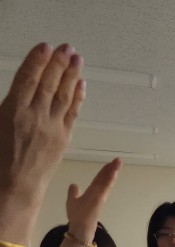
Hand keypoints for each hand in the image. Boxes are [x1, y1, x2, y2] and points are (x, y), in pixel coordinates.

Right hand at [0, 43, 84, 199]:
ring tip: (77, 59)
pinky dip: (77, 97)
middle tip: (68, 47)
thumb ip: (7, 104)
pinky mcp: (63, 138)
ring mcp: (52, 128)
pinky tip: (81, 85)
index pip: (28, 79)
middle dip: (59, 63)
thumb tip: (19, 88)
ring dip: (71, 76)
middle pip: (50, 83)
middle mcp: (35, 117)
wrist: (14, 187)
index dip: (38, 61)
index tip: (46, 47)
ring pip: (64, 96)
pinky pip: (73, 113)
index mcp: (12, 111)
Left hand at [65, 159, 120, 239]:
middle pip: (105, 178)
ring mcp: (99, 196)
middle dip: (111, 169)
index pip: (99, 179)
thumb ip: (74, 193)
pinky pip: (105, 188)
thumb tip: (74, 184)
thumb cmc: (77, 218)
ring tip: (118, 162)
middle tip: (118, 160)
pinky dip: (109, 180)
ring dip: (112, 171)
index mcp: (91, 193)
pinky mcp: (99, 200)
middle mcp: (97, 193)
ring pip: (107, 181)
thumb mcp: (72, 202)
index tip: (110, 163)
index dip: (104, 171)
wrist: (79, 229)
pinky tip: (114, 173)